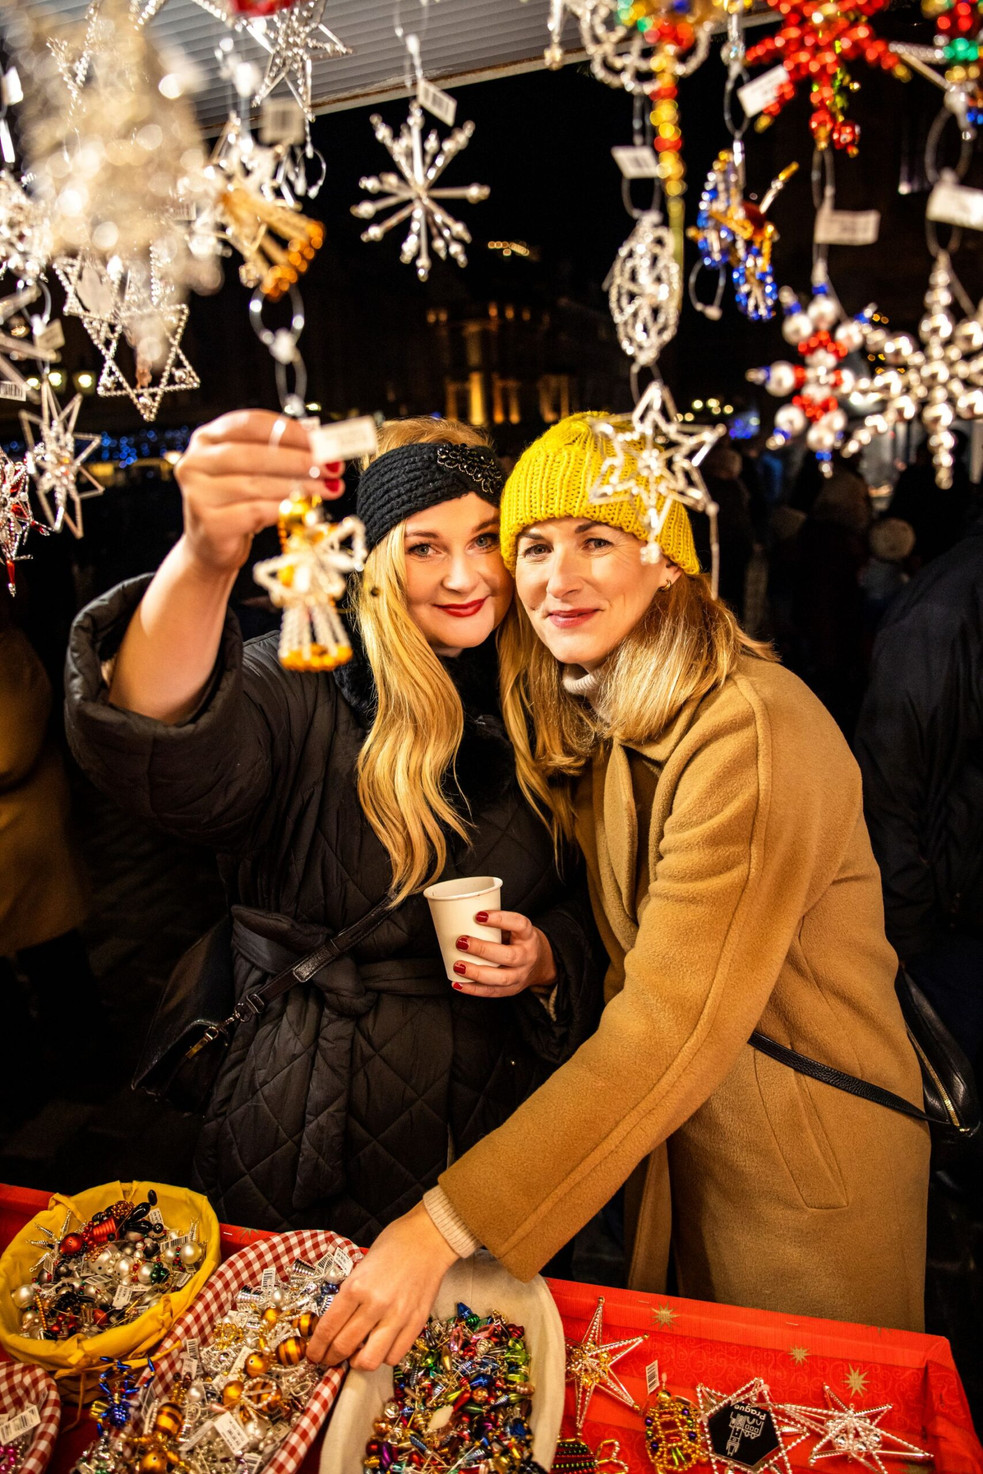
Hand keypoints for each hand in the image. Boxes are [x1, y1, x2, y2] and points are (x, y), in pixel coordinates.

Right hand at [175, 410, 345, 574]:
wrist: (211, 545)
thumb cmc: (236, 503)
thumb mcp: (253, 472)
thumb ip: (278, 455)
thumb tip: (322, 448)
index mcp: (208, 438)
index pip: (251, 424)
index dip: (290, 431)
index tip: (321, 441)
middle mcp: (197, 461)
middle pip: (255, 454)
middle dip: (300, 460)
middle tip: (330, 466)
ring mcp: (199, 493)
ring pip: (257, 484)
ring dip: (300, 486)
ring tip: (328, 488)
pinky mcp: (210, 523)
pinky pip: (255, 512)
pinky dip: (284, 508)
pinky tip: (304, 508)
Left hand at [306, 1204, 459, 1370]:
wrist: (429, 1237)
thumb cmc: (393, 1245)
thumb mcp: (360, 1266)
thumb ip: (350, 1295)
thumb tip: (337, 1323)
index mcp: (356, 1287)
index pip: (329, 1328)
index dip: (317, 1347)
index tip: (314, 1355)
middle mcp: (375, 1305)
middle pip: (344, 1347)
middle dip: (331, 1358)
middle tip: (328, 1358)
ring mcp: (398, 1316)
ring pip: (370, 1360)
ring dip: (358, 1362)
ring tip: (357, 1355)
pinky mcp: (417, 1323)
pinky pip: (394, 1356)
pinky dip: (384, 1356)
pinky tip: (381, 1346)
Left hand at [451, 910, 555, 997]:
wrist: (540, 963)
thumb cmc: (518, 940)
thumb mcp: (514, 928)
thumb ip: (495, 925)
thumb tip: (460, 917)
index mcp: (528, 936)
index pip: (519, 924)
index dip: (500, 919)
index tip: (478, 915)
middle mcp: (527, 956)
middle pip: (509, 956)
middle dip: (483, 949)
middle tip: (461, 942)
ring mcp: (521, 976)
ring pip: (501, 978)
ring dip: (477, 973)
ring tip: (458, 965)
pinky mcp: (511, 990)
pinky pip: (492, 992)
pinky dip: (473, 989)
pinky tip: (458, 983)